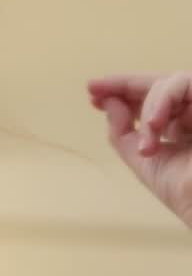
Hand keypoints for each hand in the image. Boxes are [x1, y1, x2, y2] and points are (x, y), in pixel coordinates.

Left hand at [88, 73, 191, 227]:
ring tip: (146, 137)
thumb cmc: (182, 192)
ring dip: (148, 108)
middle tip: (94, 89)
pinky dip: (164, 101)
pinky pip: (185, 83)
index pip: (150, 101)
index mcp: (179, 129)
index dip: (123, 93)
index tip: (93, 96)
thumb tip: (109, 102)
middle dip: (123, 85)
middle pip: (158, 85)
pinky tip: (154, 124)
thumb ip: (123, 133)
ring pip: (169, 84)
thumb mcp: (143, 161)